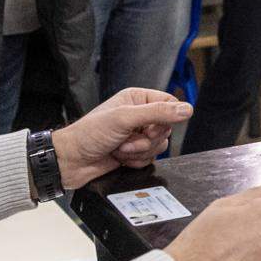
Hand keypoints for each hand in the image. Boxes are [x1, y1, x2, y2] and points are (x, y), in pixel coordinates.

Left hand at [52, 88, 194, 189]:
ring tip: (119, 148)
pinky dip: (135, 161)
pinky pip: (150, 158)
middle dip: (146, 139)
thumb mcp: (125, 118)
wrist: (72, 161)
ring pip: (159, 145)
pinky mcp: (134, 152)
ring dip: (139, 151)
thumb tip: (187, 109)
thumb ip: (158, 113)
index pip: (170, 104)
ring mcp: (137, 135)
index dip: (166, 118)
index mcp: (137, 98)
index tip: (151, 127)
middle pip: (166, 128)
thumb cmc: (90, 134)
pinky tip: (119, 157)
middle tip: (127, 139)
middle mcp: (139, 115)